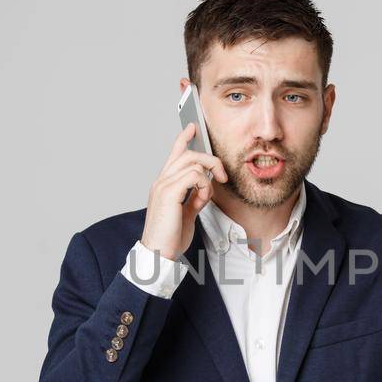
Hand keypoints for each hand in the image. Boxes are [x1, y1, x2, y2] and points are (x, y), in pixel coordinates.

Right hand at [140, 122, 227, 259]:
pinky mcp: (169, 193)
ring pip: (193, 162)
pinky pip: (194, 176)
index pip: (174, 155)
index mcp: (164, 185)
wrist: (159, 254)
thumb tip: (205, 190)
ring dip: (208, 178)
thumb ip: (194, 199)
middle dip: (210, 160)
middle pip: (188, 154)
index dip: (183, 139)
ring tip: (207, 196)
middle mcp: (161, 181)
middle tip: (221, 175)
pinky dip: (204, 187)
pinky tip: (202, 200)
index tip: (193, 127)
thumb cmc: (170, 238)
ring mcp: (163, 185)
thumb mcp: (187, 214)